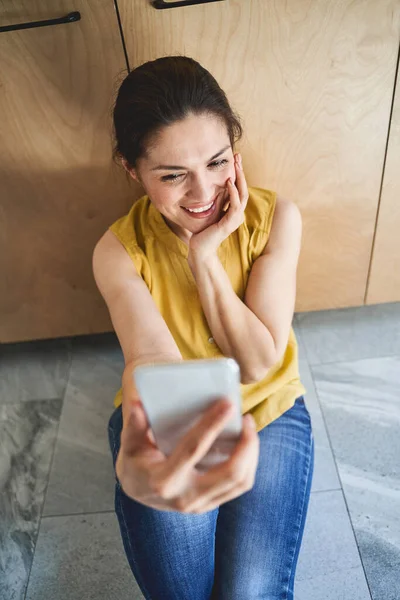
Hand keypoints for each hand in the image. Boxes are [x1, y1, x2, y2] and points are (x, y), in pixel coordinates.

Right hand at [115, 396, 258, 513]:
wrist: (138, 490)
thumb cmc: (135, 461)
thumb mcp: (129, 443)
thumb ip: (134, 426)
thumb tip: (138, 406)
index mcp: (163, 481)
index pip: (193, 449)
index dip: (212, 425)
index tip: (227, 404)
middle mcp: (185, 498)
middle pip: (230, 473)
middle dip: (246, 445)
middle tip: (247, 419)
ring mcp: (200, 505)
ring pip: (240, 482)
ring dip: (251, 454)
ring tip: (250, 429)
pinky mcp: (211, 504)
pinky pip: (239, 486)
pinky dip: (249, 464)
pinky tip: (247, 444)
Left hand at [188, 153, 248, 267]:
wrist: (200, 248)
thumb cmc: (202, 231)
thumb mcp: (209, 210)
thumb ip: (215, 199)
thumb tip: (214, 184)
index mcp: (233, 209)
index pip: (239, 187)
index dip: (238, 172)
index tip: (234, 158)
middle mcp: (237, 213)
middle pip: (244, 188)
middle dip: (240, 171)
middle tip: (237, 156)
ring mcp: (235, 219)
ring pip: (242, 195)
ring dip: (239, 179)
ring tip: (235, 165)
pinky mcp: (229, 224)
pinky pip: (234, 206)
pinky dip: (233, 194)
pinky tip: (229, 183)